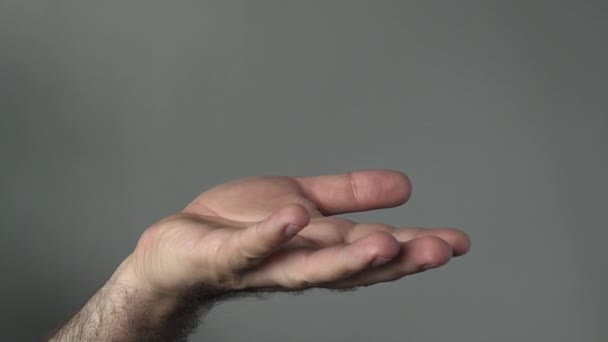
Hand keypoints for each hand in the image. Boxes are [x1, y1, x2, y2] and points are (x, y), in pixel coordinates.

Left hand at [127, 170, 469, 296]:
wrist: (182, 244)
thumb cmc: (243, 226)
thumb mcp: (306, 200)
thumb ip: (351, 196)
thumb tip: (405, 188)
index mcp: (324, 248)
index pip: (377, 250)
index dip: (416, 248)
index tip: (458, 242)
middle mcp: (302, 264)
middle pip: (354, 266)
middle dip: (398, 260)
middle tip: (439, 251)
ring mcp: (266, 263)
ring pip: (311, 266)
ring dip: (348, 257)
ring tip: (385, 242)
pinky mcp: (228, 255)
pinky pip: (251, 247)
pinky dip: (273, 235)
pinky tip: (295, 218)